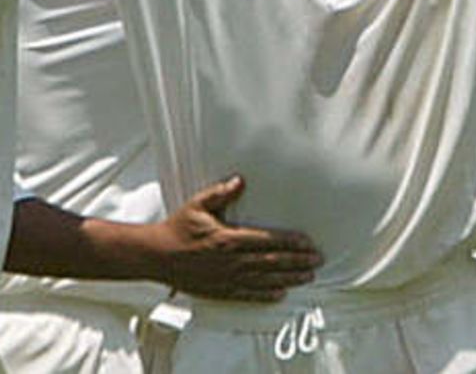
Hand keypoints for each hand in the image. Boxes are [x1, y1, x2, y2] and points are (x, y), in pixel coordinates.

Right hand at [149, 175, 320, 301]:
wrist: (158, 256)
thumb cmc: (177, 229)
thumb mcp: (197, 205)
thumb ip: (220, 193)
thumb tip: (240, 181)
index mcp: (229, 238)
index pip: (268, 241)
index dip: (290, 242)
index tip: (307, 242)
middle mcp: (232, 261)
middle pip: (273, 262)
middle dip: (298, 261)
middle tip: (317, 260)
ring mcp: (228, 278)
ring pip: (266, 280)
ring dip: (290, 278)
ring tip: (308, 276)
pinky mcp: (222, 290)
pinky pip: (250, 295)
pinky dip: (268, 295)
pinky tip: (282, 293)